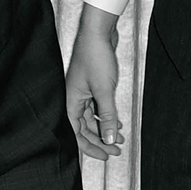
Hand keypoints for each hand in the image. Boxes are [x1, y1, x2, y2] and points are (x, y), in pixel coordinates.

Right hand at [65, 3, 124, 156]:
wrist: (98, 33)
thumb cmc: (95, 57)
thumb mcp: (104, 91)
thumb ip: (107, 117)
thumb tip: (110, 139)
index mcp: (70, 102)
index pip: (77, 133)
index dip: (90, 147)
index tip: (105, 156)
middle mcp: (73, 99)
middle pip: (85, 128)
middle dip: (101, 140)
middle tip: (116, 151)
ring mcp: (82, 93)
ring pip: (92, 119)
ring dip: (106, 129)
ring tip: (120, 138)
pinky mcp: (91, 86)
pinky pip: (97, 108)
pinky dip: (107, 116)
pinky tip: (118, 123)